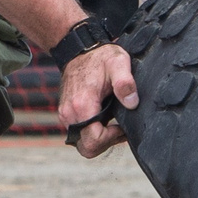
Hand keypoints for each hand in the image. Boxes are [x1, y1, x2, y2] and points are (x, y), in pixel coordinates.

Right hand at [59, 41, 135, 158]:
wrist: (79, 50)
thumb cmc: (99, 57)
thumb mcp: (118, 63)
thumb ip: (125, 82)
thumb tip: (132, 102)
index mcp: (82, 105)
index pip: (94, 140)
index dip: (111, 138)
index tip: (121, 126)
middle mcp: (70, 113)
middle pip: (87, 147)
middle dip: (105, 143)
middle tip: (119, 128)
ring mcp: (65, 115)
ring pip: (82, 142)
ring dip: (99, 138)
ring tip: (113, 122)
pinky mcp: (66, 114)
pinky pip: (79, 134)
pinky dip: (92, 132)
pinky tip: (105, 118)